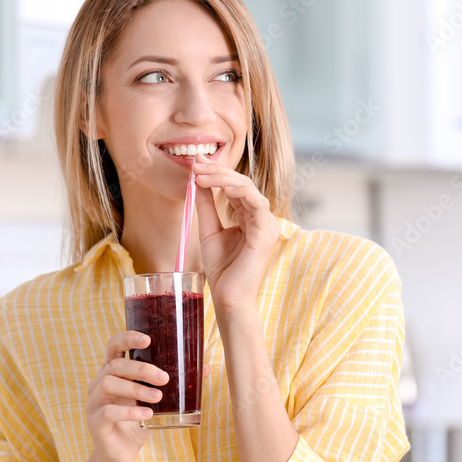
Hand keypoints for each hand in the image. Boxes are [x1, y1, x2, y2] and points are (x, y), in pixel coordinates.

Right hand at [86, 331, 210, 461]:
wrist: (122, 454)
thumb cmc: (140, 421)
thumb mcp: (157, 399)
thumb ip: (176, 383)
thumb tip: (205, 367)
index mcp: (112, 371)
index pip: (113, 346)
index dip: (127, 338)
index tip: (147, 340)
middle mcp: (98, 383)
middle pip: (114, 365)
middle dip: (141, 369)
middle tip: (164, 378)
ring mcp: (94, 402)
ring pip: (109, 384)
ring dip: (136, 388)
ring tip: (158, 397)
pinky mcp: (95, 421)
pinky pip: (108, 411)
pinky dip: (130, 411)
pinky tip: (148, 416)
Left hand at [192, 153, 279, 315]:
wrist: (228, 298)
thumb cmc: (222, 269)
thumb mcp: (209, 230)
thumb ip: (206, 205)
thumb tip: (197, 180)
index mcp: (251, 217)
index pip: (236, 187)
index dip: (216, 173)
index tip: (195, 164)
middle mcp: (262, 218)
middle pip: (242, 183)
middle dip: (217, 170)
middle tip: (196, 164)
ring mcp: (267, 225)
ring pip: (249, 188)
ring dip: (224, 177)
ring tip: (201, 174)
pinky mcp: (266, 233)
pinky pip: (256, 203)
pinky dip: (238, 190)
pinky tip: (220, 185)